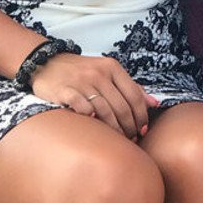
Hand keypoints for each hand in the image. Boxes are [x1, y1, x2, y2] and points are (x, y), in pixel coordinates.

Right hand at [30, 54, 157, 139]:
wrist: (47, 63)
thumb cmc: (82, 71)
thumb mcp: (108, 72)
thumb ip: (131, 87)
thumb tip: (154, 103)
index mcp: (112, 68)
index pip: (134, 95)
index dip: (142, 116)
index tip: (143, 130)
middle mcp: (98, 73)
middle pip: (122, 106)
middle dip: (130, 127)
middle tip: (131, 139)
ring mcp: (81, 82)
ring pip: (105, 110)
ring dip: (114, 129)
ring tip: (118, 139)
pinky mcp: (65, 90)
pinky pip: (82, 107)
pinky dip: (90, 116)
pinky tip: (95, 124)